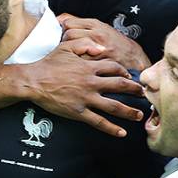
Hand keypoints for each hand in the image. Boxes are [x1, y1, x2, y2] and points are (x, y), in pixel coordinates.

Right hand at [21, 39, 143, 136]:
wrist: (33, 81)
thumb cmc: (48, 63)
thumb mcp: (67, 47)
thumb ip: (86, 45)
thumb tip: (103, 48)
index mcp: (89, 66)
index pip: (114, 68)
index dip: (124, 72)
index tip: (130, 76)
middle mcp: (91, 83)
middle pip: (119, 86)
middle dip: (134, 90)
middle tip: (144, 94)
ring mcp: (85, 99)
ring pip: (113, 106)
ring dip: (128, 111)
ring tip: (139, 115)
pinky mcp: (78, 112)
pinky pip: (98, 122)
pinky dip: (111, 128)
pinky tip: (122, 133)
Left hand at [58, 14, 150, 71]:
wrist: (135, 61)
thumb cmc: (118, 46)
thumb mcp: (103, 29)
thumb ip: (84, 25)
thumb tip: (62, 19)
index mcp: (96, 25)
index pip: (68, 22)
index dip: (63, 29)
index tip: (63, 35)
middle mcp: (96, 34)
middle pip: (68, 33)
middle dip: (64, 41)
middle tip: (67, 48)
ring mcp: (97, 48)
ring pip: (71, 47)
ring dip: (68, 52)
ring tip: (72, 56)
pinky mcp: (98, 62)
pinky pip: (79, 60)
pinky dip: (75, 63)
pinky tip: (77, 65)